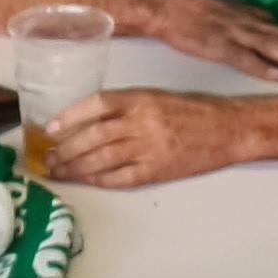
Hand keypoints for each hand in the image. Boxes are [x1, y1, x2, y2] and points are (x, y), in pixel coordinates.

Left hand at [45, 88, 242, 188]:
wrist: (229, 129)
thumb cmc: (193, 110)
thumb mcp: (157, 96)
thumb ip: (126, 106)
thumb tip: (87, 121)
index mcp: (141, 98)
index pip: (98, 104)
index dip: (71, 116)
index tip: (52, 127)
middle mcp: (143, 122)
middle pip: (94, 136)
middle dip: (67, 149)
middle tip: (49, 158)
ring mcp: (150, 148)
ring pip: (103, 159)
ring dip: (76, 167)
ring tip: (59, 171)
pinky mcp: (158, 170)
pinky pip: (121, 177)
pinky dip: (100, 180)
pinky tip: (87, 181)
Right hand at [149, 0, 277, 83]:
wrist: (166, 5)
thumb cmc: (196, 10)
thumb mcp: (233, 13)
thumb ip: (254, 23)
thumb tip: (275, 30)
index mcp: (257, 18)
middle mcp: (252, 24)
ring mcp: (235, 33)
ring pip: (274, 47)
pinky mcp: (217, 44)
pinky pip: (242, 57)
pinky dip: (260, 66)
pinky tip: (275, 76)